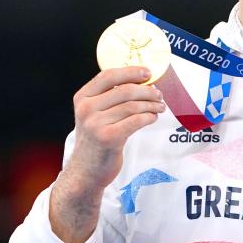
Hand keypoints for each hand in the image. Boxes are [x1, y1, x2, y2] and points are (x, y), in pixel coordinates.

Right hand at [66, 66, 165, 192]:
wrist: (85, 171)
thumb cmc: (95, 139)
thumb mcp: (93, 114)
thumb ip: (109, 98)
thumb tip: (141, 81)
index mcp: (82, 98)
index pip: (108, 76)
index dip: (131, 71)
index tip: (148, 72)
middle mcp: (86, 109)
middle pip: (125, 91)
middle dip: (147, 91)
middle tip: (159, 95)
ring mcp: (95, 124)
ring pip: (133, 106)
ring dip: (151, 105)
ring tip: (160, 107)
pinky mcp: (108, 138)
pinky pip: (136, 121)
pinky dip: (149, 117)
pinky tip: (153, 117)